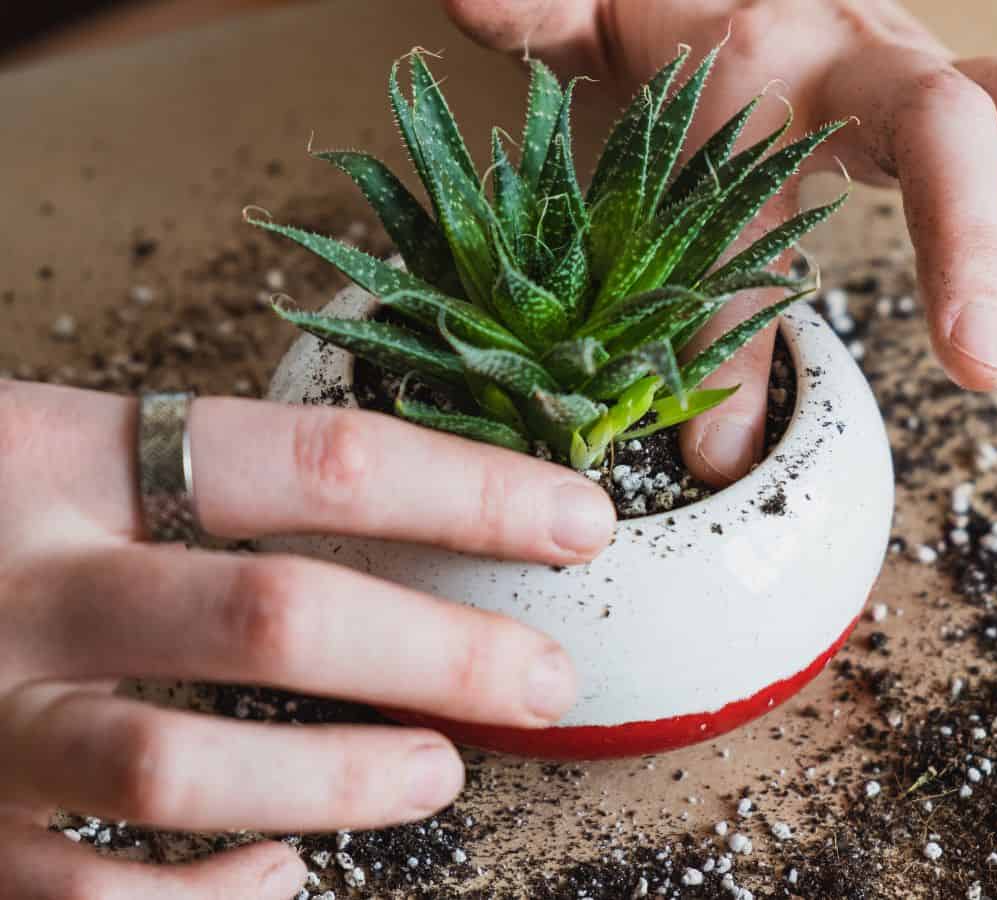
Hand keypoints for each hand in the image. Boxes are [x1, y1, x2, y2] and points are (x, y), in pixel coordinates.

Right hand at [0, 380, 613, 897]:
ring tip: (436, 773)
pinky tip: (276, 875)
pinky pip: (100, 898)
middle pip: (275, 620)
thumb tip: (425, 535)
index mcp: (72, 453)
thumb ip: (218, 487)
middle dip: (442, 654)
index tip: (580, 523)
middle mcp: (25, 582)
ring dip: (342, 783)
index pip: (318, 459)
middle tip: (545, 680)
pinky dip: (217, 899)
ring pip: (184, 771)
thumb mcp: (75, 451)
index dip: (469, 494)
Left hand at [441, 0, 996, 482]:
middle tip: (993, 365)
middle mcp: (872, 49)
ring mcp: (934, 69)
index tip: (891, 372)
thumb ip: (545, 16)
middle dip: (983, 239)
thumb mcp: (601, 34)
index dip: (861, 257)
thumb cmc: (667, 25)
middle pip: (962, 119)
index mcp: (775, 49)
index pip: (809, 149)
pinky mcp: (974, 94)